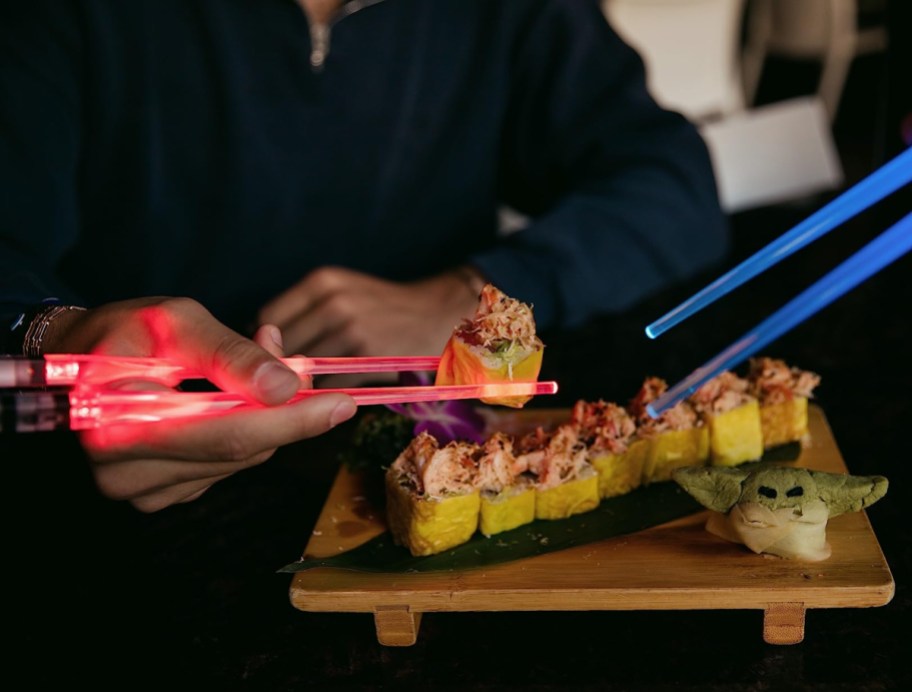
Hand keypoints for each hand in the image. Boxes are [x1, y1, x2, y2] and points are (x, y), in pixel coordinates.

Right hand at [41, 296, 356, 511]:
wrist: (85, 361)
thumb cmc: (129, 333)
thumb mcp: (178, 322)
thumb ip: (231, 354)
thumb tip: (287, 386)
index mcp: (121, 422)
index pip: (228, 432)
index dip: (293, 420)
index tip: (343, 404)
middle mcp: (126, 470)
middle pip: (240, 451)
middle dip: (286, 412)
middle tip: (303, 369)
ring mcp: (143, 490)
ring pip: (241, 460)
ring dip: (265, 419)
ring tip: (254, 373)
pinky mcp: (160, 494)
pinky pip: (228, 467)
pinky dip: (245, 434)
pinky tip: (233, 403)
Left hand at [257, 267, 480, 386]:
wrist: (440, 313)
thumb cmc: (385, 308)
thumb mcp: (344, 293)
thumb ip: (306, 313)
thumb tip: (265, 348)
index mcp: (322, 282)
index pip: (267, 318)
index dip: (265, 345)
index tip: (270, 360)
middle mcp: (333, 301)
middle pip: (282, 346)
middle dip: (279, 368)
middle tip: (286, 382)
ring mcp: (352, 328)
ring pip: (304, 370)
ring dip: (303, 385)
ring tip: (312, 389)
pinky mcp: (369, 356)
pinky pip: (330, 385)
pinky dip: (328, 395)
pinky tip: (336, 393)